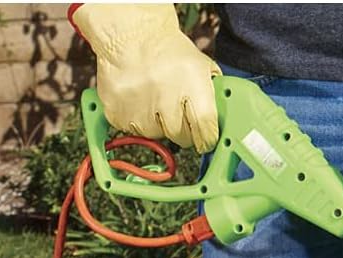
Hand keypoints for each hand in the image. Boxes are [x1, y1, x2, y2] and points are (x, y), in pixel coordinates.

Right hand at [71, 3, 220, 151]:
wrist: (130, 32)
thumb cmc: (169, 52)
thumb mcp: (201, 68)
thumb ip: (214, 97)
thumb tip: (225, 124)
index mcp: (193, 86)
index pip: (206, 131)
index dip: (207, 139)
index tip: (205, 139)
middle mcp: (166, 98)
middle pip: (182, 138)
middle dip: (183, 130)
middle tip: (176, 112)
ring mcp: (139, 106)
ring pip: (156, 135)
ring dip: (158, 124)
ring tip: (154, 99)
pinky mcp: (117, 111)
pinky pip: (133, 130)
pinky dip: (136, 120)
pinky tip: (138, 100)